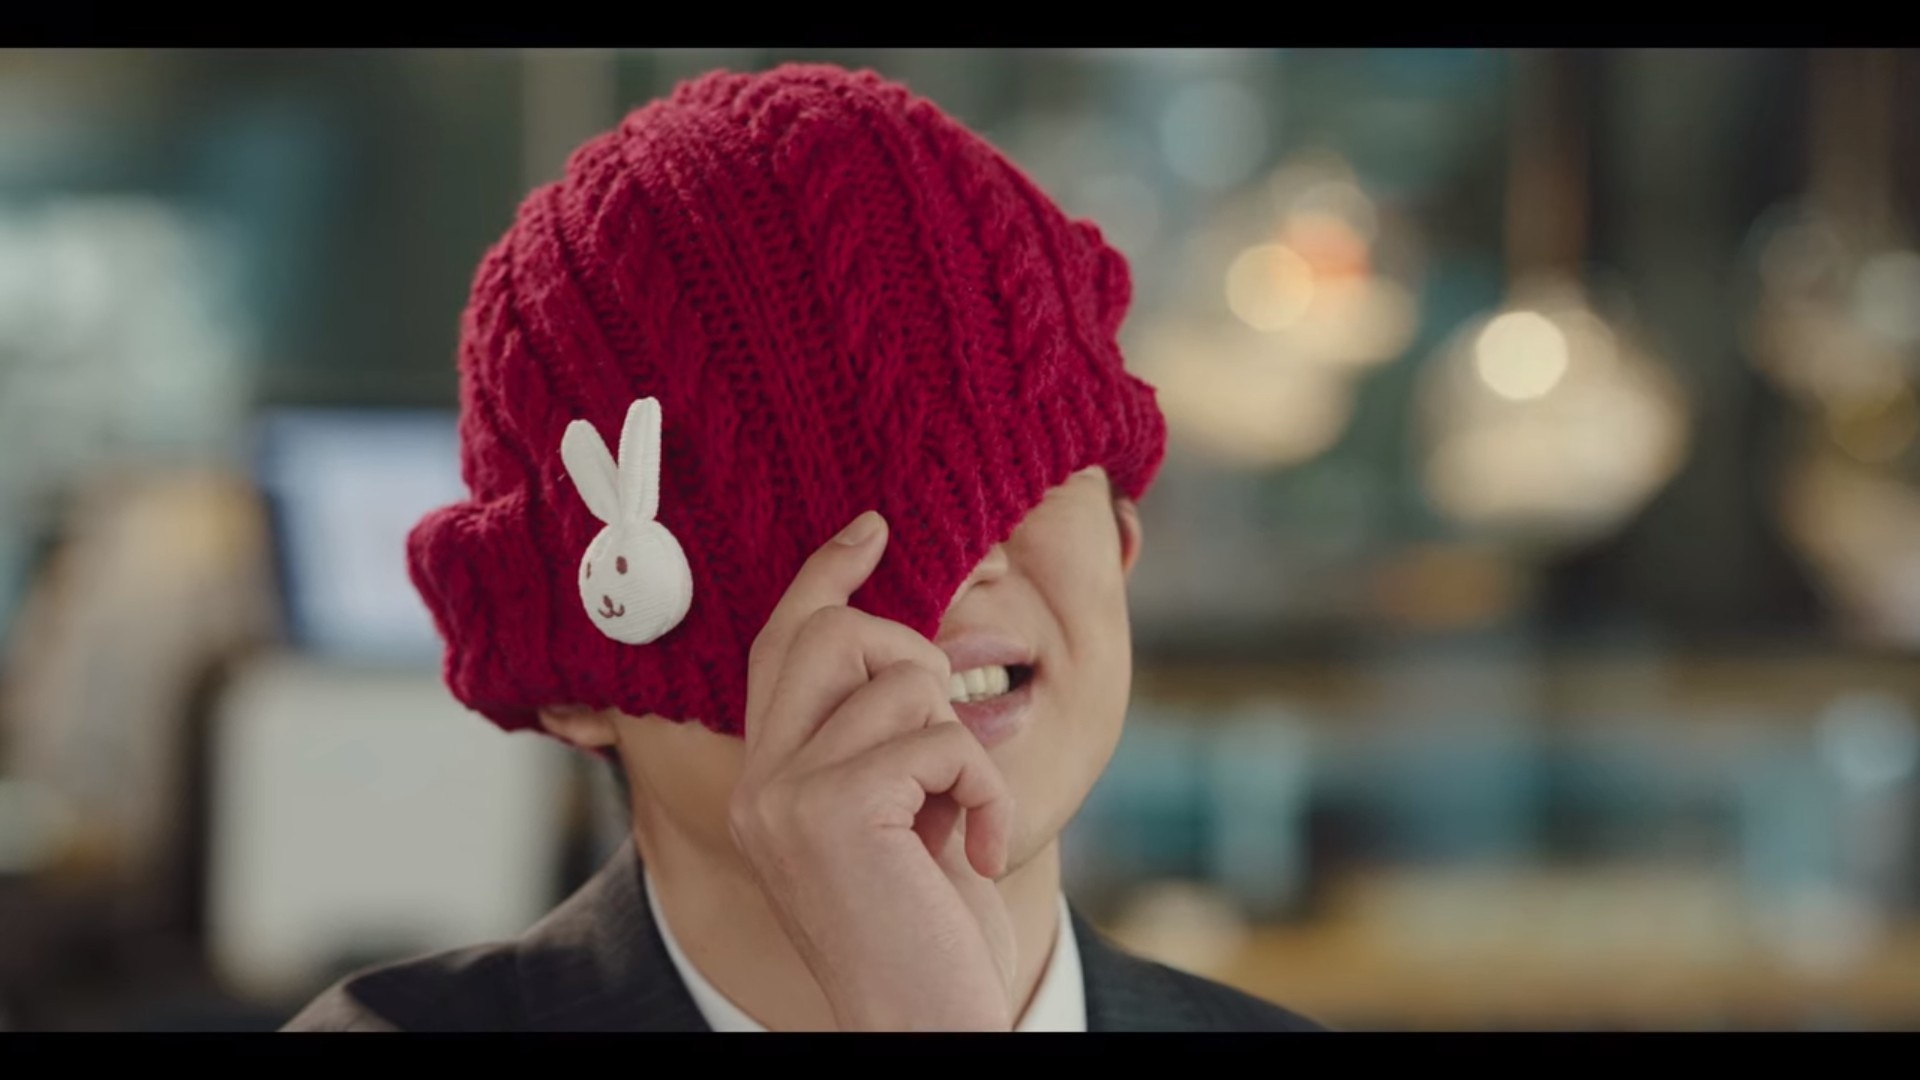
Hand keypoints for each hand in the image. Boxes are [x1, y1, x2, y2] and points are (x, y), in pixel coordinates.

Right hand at [727, 510, 1019, 1030]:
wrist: (922, 1024)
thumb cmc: (926, 933)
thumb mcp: (900, 819)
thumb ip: (882, 741)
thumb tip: (912, 648)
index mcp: (767, 778)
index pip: (782, 643)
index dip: (827, 576)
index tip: (873, 529)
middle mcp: (760, 780)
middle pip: (837, 633)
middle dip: (916, 661)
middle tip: (943, 744)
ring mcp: (786, 794)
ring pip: (903, 678)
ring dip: (961, 744)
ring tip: (956, 818)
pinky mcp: (832, 810)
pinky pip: (942, 737)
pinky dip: (983, 790)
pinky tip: (974, 853)